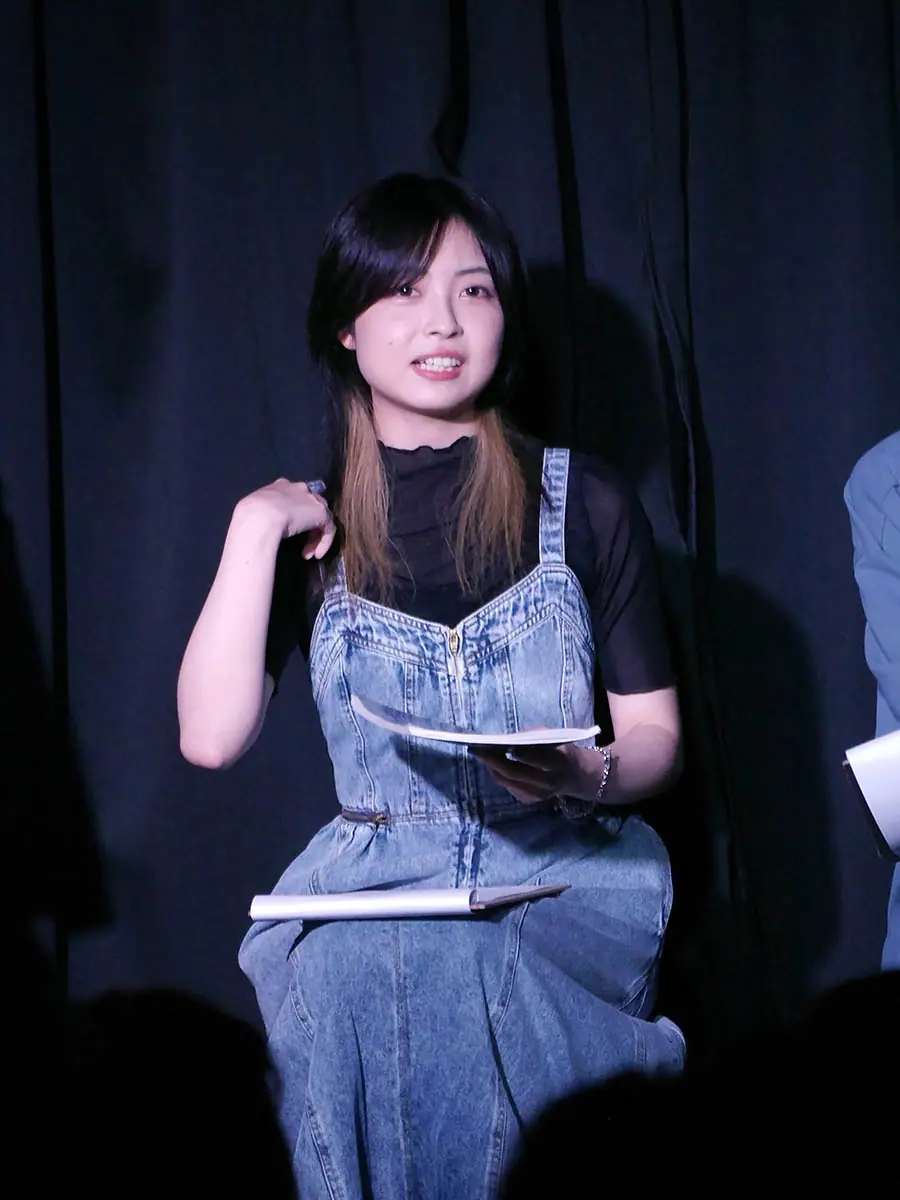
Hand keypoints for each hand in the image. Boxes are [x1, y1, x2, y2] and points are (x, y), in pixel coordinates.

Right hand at [234, 479, 336, 559]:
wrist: (259, 517)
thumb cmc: (251, 514)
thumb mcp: (253, 509)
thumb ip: (262, 513)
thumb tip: (260, 525)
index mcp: (280, 486)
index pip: (293, 496)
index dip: (292, 513)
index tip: (286, 529)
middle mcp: (298, 488)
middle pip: (310, 506)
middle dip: (307, 525)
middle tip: (300, 543)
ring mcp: (312, 500)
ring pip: (320, 518)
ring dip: (314, 537)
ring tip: (307, 553)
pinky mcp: (321, 513)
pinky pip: (328, 529)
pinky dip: (323, 543)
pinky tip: (315, 555)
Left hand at [470, 742, 599, 805]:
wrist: (578, 776)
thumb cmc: (562, 750)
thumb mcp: (554, 738)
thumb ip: (533, 738)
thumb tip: (507, 739)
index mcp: (559, 762)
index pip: (535, 758)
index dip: (515, 752)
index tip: (498, 743)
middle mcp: (548, 783)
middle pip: (515, 773)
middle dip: (493, 760)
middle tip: (476, 749)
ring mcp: (539, 795)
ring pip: (507, 782)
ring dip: (492, 767)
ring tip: (480, 753)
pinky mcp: (530, 800)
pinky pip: (508, 786)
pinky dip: (499, 774)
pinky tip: (491, 763)